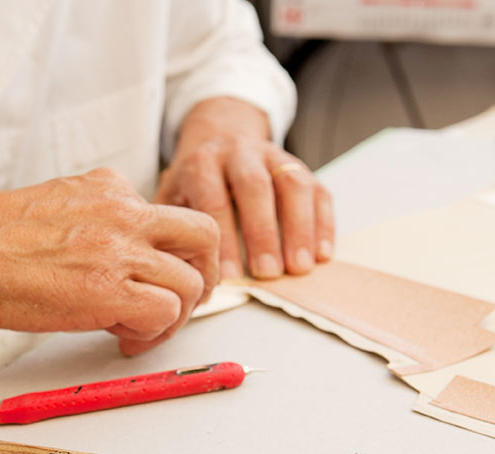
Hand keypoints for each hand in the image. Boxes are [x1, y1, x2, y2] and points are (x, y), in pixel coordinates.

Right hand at [0, 168, 218, 355]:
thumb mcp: (55, 204)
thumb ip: (99, 220)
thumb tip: (122, 258)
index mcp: (110, 188)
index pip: (172, 216)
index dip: (177, 254)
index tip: (164, 278)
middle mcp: (123, 212)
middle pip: (205, 235)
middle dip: (206, 273)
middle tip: (184, 300)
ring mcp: (119, 249)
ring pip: (191, 283)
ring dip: (174, 314)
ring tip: (139, 330)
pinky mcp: (108, 289)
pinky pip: (164, 312)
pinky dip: (152, 332)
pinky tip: (122, 336)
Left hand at [155, 98, 333, 279]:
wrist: (219, 136)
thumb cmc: (193, 183)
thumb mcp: (171, 197)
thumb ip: (174, 229)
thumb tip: (180, 277)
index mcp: (203, 162)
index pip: (214, 201)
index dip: (224, 240)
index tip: (230, 276)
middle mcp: (240, 153)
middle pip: (256, 187)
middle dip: (263, 233)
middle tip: (268, 273)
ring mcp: (274, 156)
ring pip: (293, 185)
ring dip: (299, 229)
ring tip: (299, 268)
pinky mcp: (300, 167)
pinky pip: (318, 191)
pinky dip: (323, 224)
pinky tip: (322, 256)